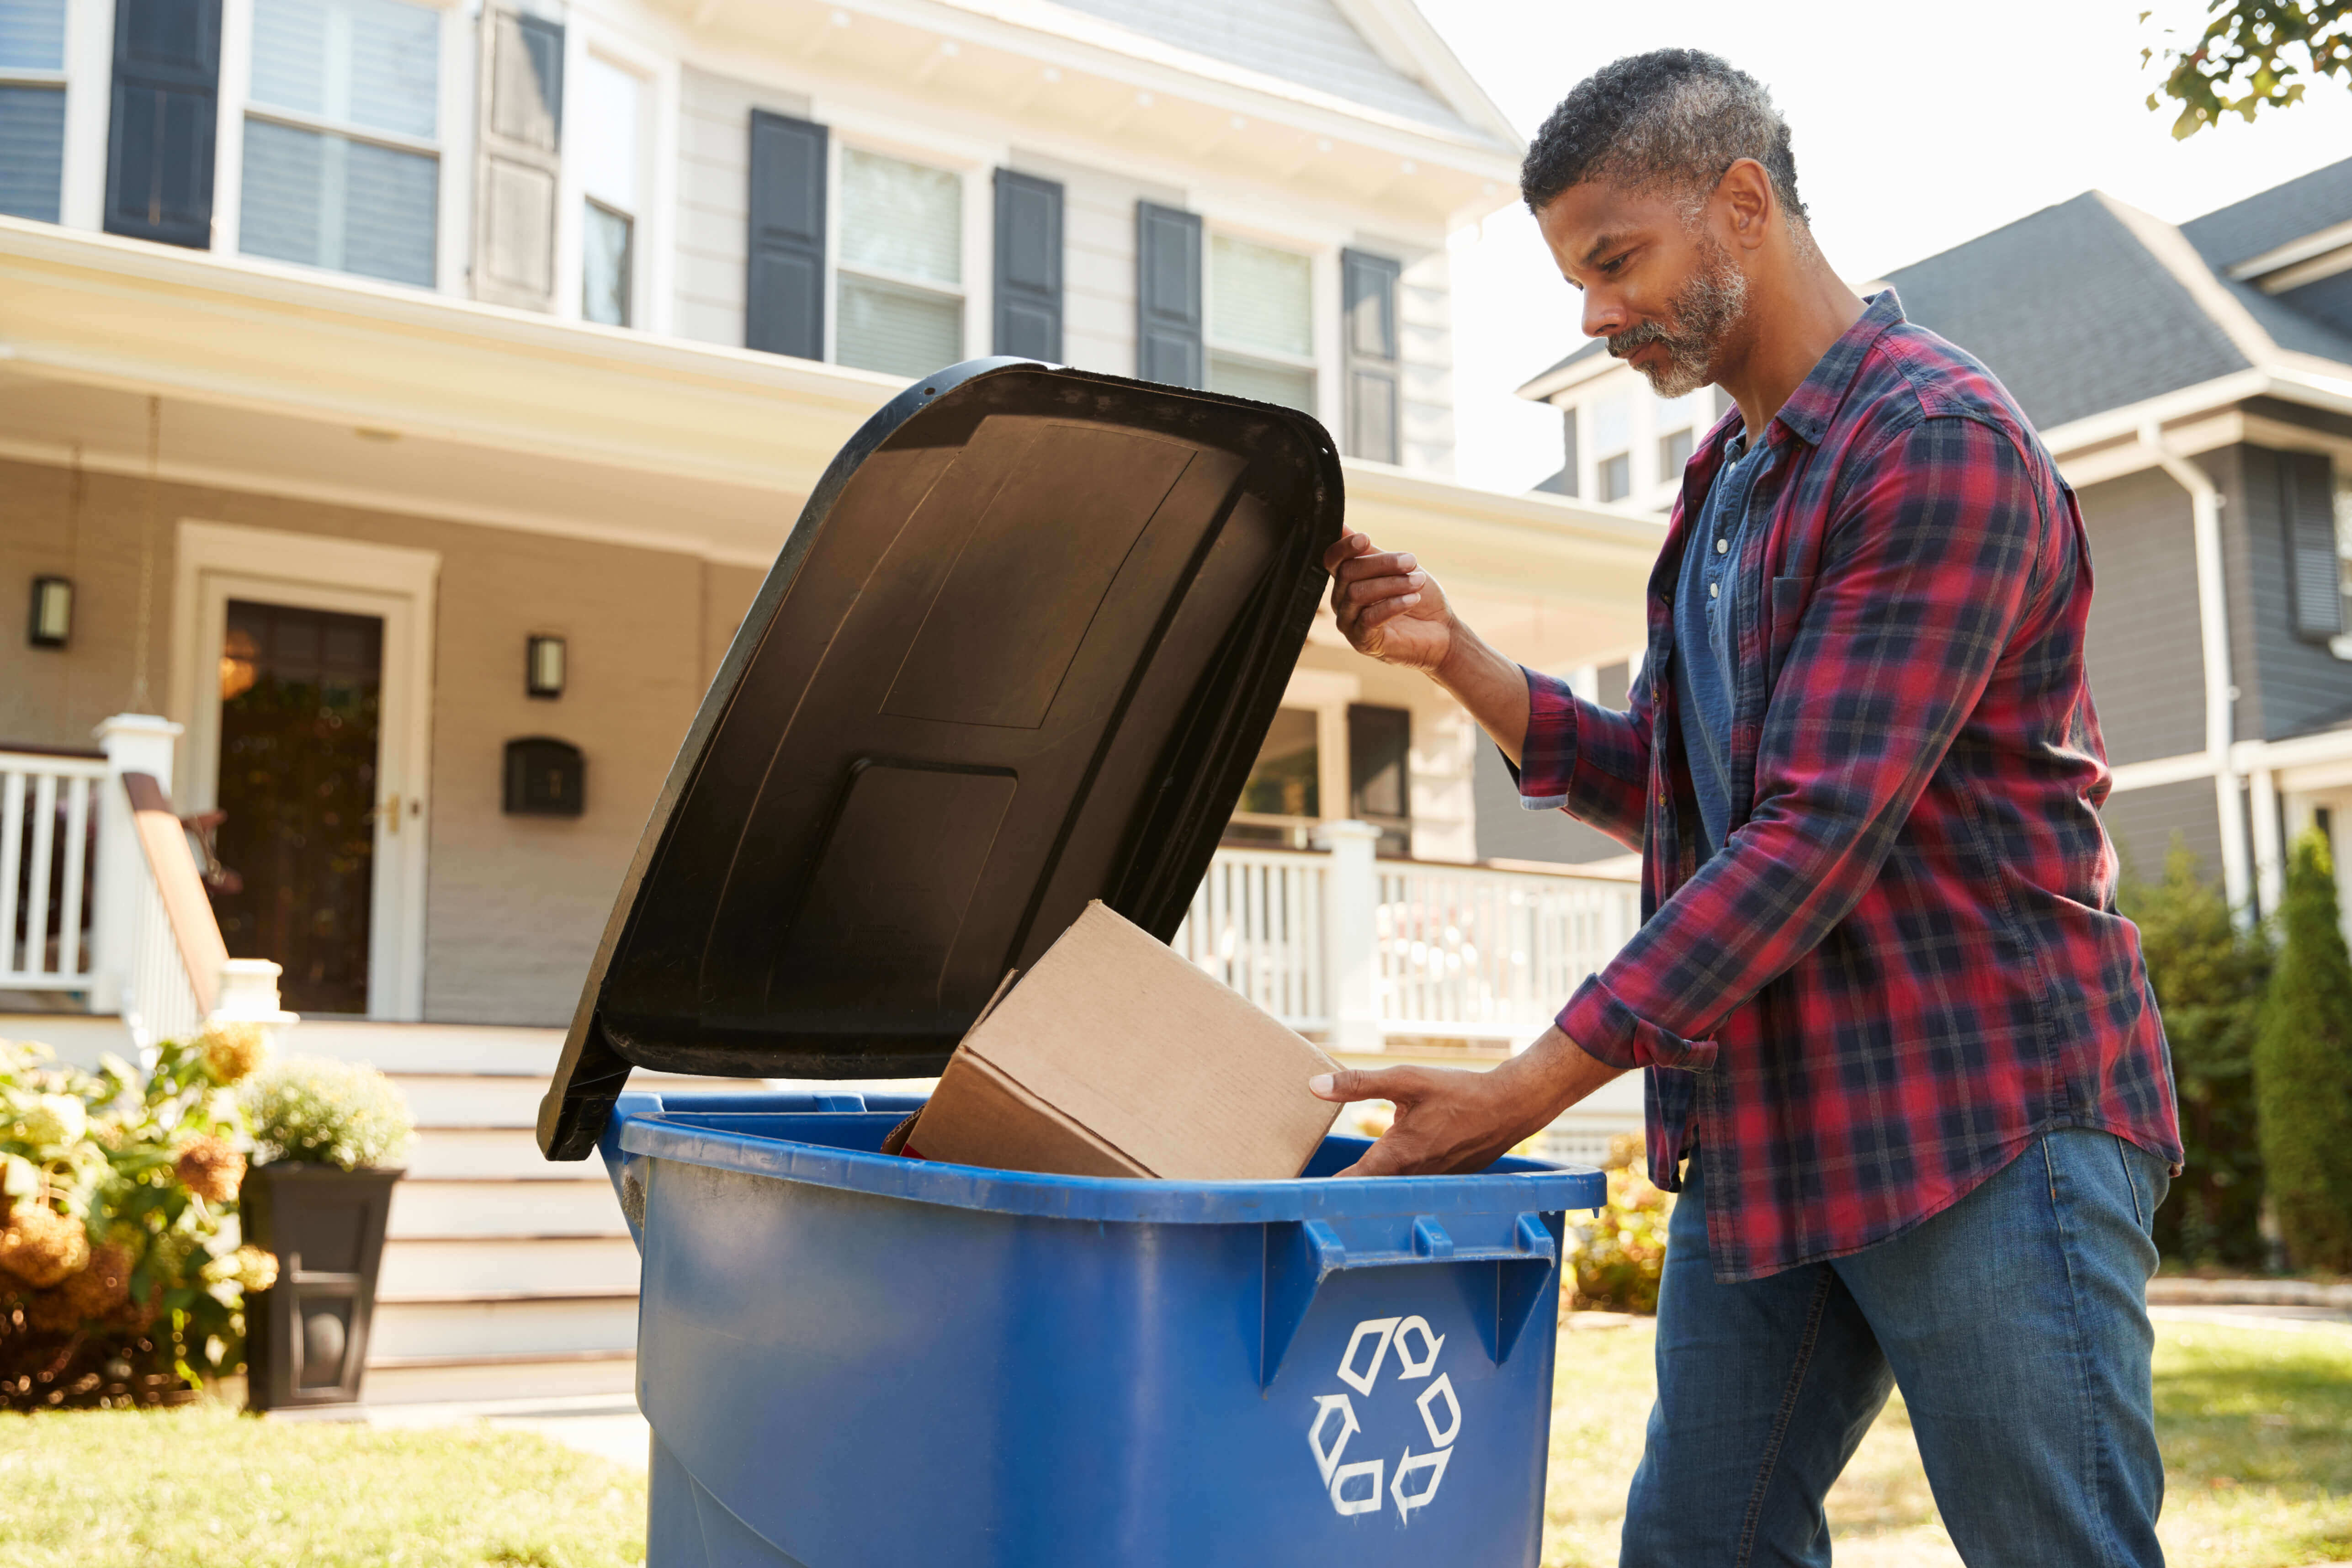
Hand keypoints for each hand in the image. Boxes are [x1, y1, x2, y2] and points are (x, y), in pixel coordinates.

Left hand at [1307, 1027, 1623, 1176]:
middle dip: (1338, 1192)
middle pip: (1366, 1192)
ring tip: (1333, 1186)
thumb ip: (1358, 1085)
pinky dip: (1392, 1181)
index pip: (1349, 1184)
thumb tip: (1314, 1087)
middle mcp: (1409, 1177)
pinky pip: (1408, 1185)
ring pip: (1388, 1190)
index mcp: (1395, 1157)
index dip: (1320, 1192)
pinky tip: (1381, 1173)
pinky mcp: (1439, 1178)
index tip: (1291, 1196)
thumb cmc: (1457, 1092)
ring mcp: (1426, 1182)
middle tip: (1301, 1193)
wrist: (1507, 1108)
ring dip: (1366, 1188)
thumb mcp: (1406, 1081)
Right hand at [1323, 531, 1455, 672]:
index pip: (1332, 560)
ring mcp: (1349, 623)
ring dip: (1392, 584)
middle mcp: (1342, 601)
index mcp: (1348, 580)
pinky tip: (1413, 599)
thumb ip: (1370, 552)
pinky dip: (1393, 605)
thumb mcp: (1397, 569)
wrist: (1441, 632)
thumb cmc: (1419, 598)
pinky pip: (1369, 618)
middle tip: (1411, 561)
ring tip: (1418, 582)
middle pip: (1348, 573)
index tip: (1366, 538)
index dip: (1344, 547)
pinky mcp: (1362, 641)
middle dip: (1382, 564)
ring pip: (1357, 594)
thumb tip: (1343, 527)